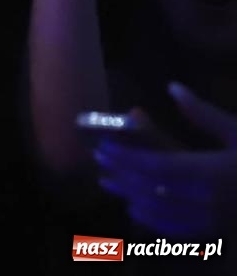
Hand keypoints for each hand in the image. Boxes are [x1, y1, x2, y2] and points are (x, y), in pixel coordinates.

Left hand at [95, 83, 236, 237]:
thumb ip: (204, 114)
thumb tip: (173, 87)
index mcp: (215, 171)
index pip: (159, 166)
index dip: (128, 158)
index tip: (104, 146)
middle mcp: (212, 199)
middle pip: (155, 189)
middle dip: (123, 174)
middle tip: (98, 159)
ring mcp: (215, 219)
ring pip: (163, 211)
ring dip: (131, 196)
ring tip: (108, 181)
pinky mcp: (219, 230)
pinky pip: (179, 229)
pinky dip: (154, 219)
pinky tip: (136, 209)